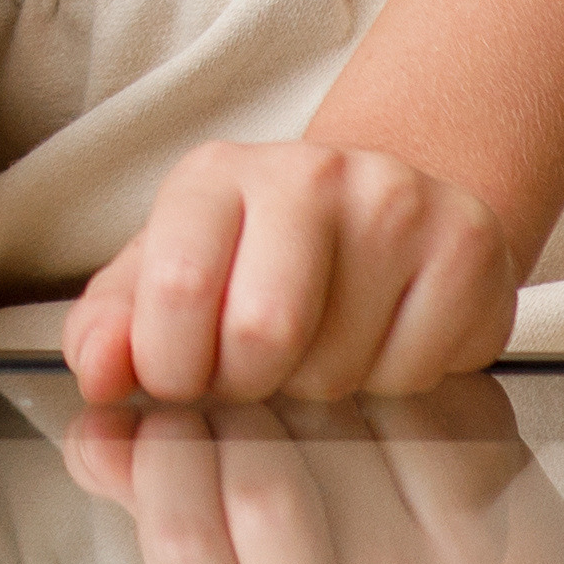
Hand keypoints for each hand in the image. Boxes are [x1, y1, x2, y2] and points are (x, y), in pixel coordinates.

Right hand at [57, 382, 535, 563]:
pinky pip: (416, 418)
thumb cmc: (302, 517)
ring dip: (316, 384)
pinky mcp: (473, 529)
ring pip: (337, 438)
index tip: (179, 412)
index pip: (179, 532)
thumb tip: (92, 422)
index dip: (168, 450)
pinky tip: (379, 395)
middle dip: (243, 407)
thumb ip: (132, 461)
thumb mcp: (200, 504)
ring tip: (312, 388)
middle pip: (260, 486)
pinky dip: (391, 381)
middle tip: (250, 391)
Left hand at [63, 138, 521, 405]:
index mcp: (215, 175)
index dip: (170, 366)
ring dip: (318, 392)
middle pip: (263, 334)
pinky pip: (416, 373)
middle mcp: (307, 172)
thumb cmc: (257, 258)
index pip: (176, 286)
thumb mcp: (165, 278)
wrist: (379, 212)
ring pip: (340, 368)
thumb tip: (97, 373)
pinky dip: (390, 386)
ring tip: (318, 349)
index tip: (180, 380)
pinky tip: (380, 342)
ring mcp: (395, 203)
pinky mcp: (466, 246)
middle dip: (246, 385)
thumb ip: (110, 328)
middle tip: (253, 373)